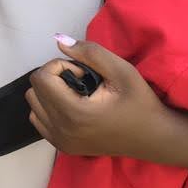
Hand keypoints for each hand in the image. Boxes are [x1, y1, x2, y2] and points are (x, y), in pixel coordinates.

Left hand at [27, 36, 171, 159]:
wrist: (154, 137)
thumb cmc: (140, 102)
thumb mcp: (122, 70)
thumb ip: (90, 52)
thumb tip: (59, 40)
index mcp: (74, 114)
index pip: (41, 78)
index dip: (60, 66)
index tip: (84, 73)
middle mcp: (62, 131)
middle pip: (34, 90)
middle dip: (55, 77)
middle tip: (82, 81)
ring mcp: (60, 142)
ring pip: (33, 104)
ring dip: (50, 92)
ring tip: (78, 94)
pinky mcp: (62, 147)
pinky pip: (38, 119)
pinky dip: (49, 107)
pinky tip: (72, 106)